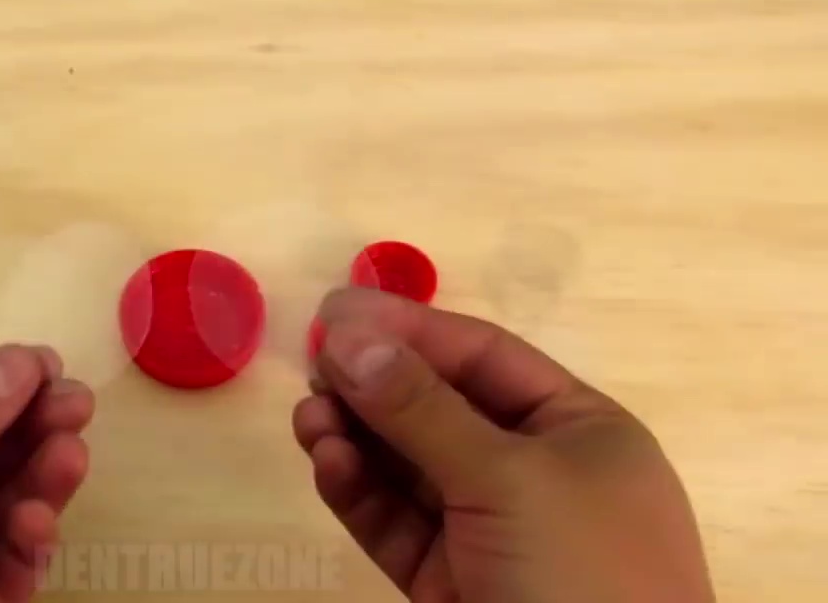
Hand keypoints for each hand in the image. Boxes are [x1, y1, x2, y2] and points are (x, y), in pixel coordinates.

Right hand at [294, 288, 714, 602]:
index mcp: (580, 430)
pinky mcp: (451, 583)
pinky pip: (397, 522)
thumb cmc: (581, 575)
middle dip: (375, 384)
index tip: (335, 313)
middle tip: (310, 364)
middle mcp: (535, 472)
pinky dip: (359, 492)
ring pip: (408, 466)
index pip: (484, 356)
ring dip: (356, 436)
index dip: (410, 329)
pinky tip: (327, 463)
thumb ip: (422, 409)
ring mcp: (491, 531)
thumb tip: (349, 335)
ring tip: (308, 416)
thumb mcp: (510, 479)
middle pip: (439, 407)